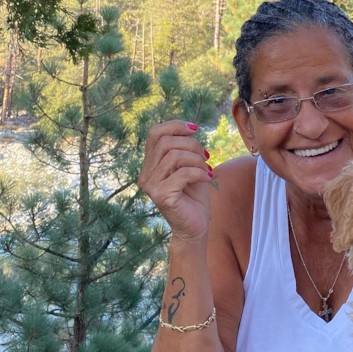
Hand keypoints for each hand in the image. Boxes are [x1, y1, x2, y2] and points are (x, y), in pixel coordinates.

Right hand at [137, 120, 212, 241]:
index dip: (175, 125)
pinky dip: (199, 172)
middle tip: (206, 156)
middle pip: (166, 142)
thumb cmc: (193, 195)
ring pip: (174, 156)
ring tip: (206, 169)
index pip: (154, 133)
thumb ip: (183, 148)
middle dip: (192, 144)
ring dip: (197, 160)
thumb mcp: (188, 165)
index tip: (195, 129)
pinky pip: (183, 173)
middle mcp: (146, 174)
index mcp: (150, 164)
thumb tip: (190, 128)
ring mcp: (151, 186)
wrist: (195, 226)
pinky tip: (207, 178)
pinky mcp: (162, 196)